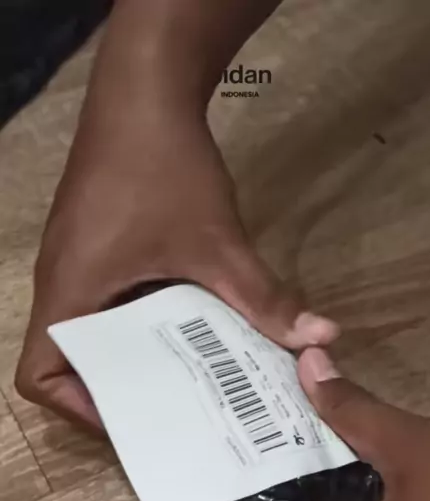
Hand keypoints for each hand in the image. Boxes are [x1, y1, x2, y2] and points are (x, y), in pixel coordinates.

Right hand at [15, 104, 335, 431]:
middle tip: (176, 406)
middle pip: (67, 362)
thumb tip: (321, 339)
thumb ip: (264, 298)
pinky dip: (139, 321)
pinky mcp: (94, 245)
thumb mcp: (218, 244)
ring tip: (189, 374)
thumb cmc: (164, 167)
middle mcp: (62, 283)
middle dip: (118, 389)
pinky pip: (105, 301)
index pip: (37, 376)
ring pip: (91, 332)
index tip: (134, 414)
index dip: (77, 408)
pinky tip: (189, 323)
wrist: (145, 87)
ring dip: (134, 355)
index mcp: (68, 292)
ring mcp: (75, 262)